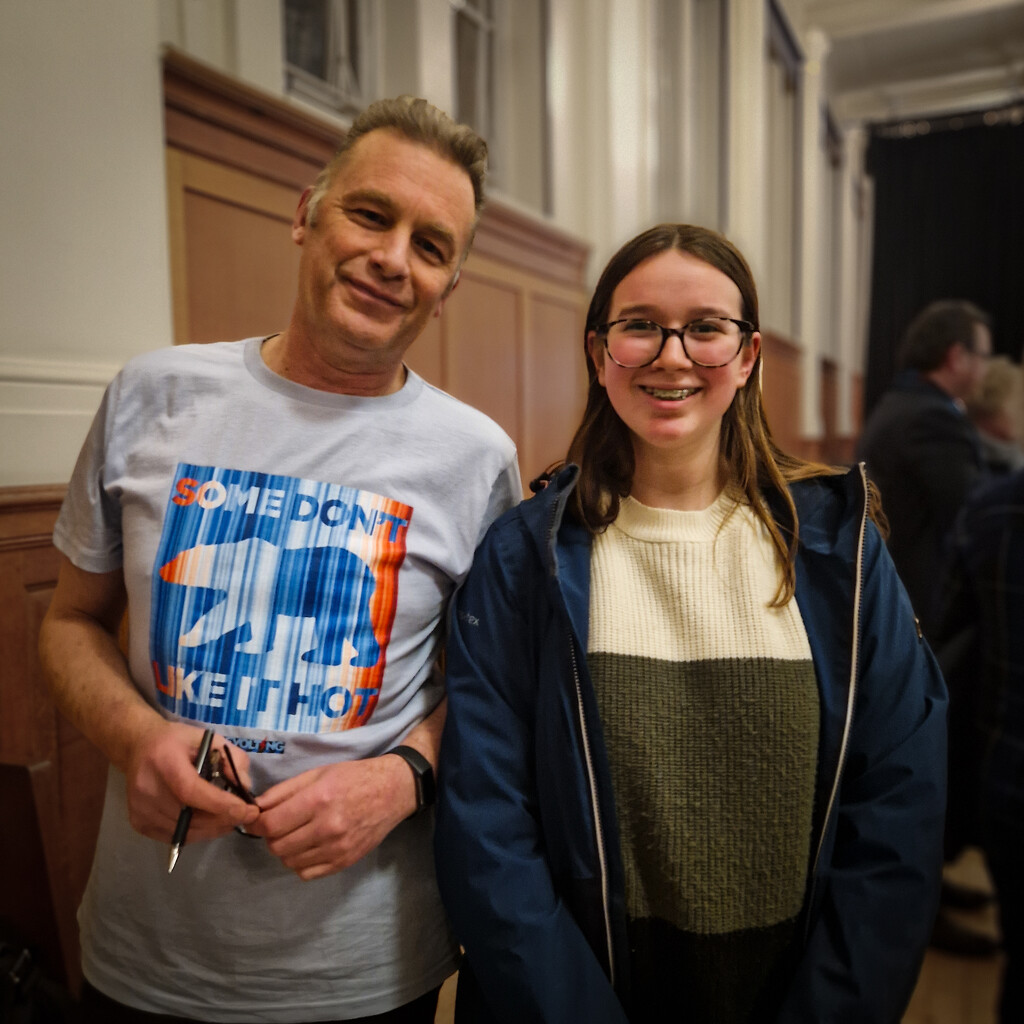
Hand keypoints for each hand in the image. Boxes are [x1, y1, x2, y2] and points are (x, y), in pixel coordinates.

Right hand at [123, 720, 259, 841]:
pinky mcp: (138, 822)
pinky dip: (195, 833)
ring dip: (211, 829)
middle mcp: (147, 788)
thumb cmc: (177, 742)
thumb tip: (245, 788)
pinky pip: (173, 837)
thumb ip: (232, 759)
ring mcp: (139, 808)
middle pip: (188, 815)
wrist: (138, 747)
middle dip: (222, 819)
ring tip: (229, 819)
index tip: (247, 810)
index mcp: (164, 761)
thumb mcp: (209, 738)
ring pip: (183, 831)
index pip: (191, 790)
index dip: (220, 804)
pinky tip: (208, 822)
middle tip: (244, 816)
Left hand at [248, 755, 415, 880]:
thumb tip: (254, 808)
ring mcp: (337, 848)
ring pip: (289, 862)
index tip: (255, 819)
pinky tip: (309, 846)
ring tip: (296, 834)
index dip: (256, 823)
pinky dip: (301, 862)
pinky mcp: (345, 862)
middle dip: (270, 836)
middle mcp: (327, 827)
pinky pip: (306, 873)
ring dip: (286, 849)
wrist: (392, 791)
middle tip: (279, 825)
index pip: (270, 824)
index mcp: (318, 799)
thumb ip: (283, 791)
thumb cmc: (353, 777)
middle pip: (277, 846)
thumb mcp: (317, 773)